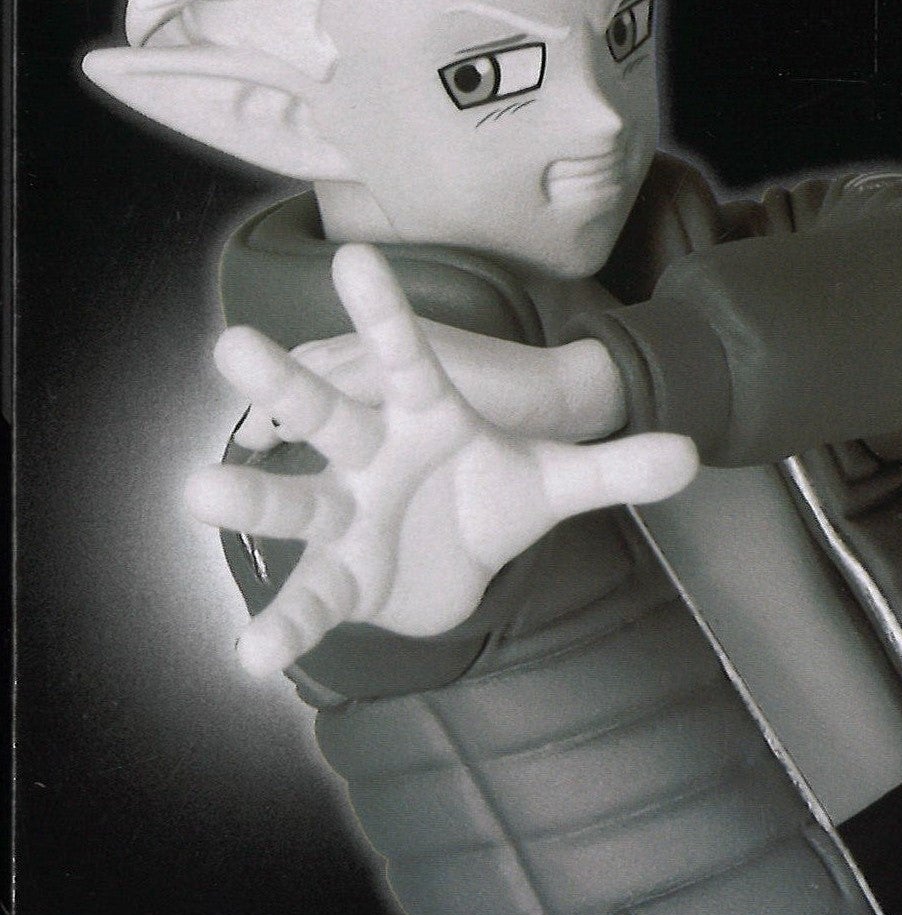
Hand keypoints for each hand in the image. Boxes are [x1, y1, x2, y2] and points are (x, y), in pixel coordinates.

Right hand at [186, 244, 697, 677]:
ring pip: (292, 500)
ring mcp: (343, 511)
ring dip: (247, 496)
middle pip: (323, 412)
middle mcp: (368, 452)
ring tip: (195, 492)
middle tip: (231, 349)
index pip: (405, 356)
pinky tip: (251, 657)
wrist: (458, 554)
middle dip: (282, 385)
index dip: (384, 313)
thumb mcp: (555, 480)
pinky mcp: (338, 574)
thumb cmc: (491, 492)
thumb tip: (692, 454)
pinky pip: (306, 598)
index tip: (353, 257)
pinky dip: (283, 627)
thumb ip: (614, 466)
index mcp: (423, 412)